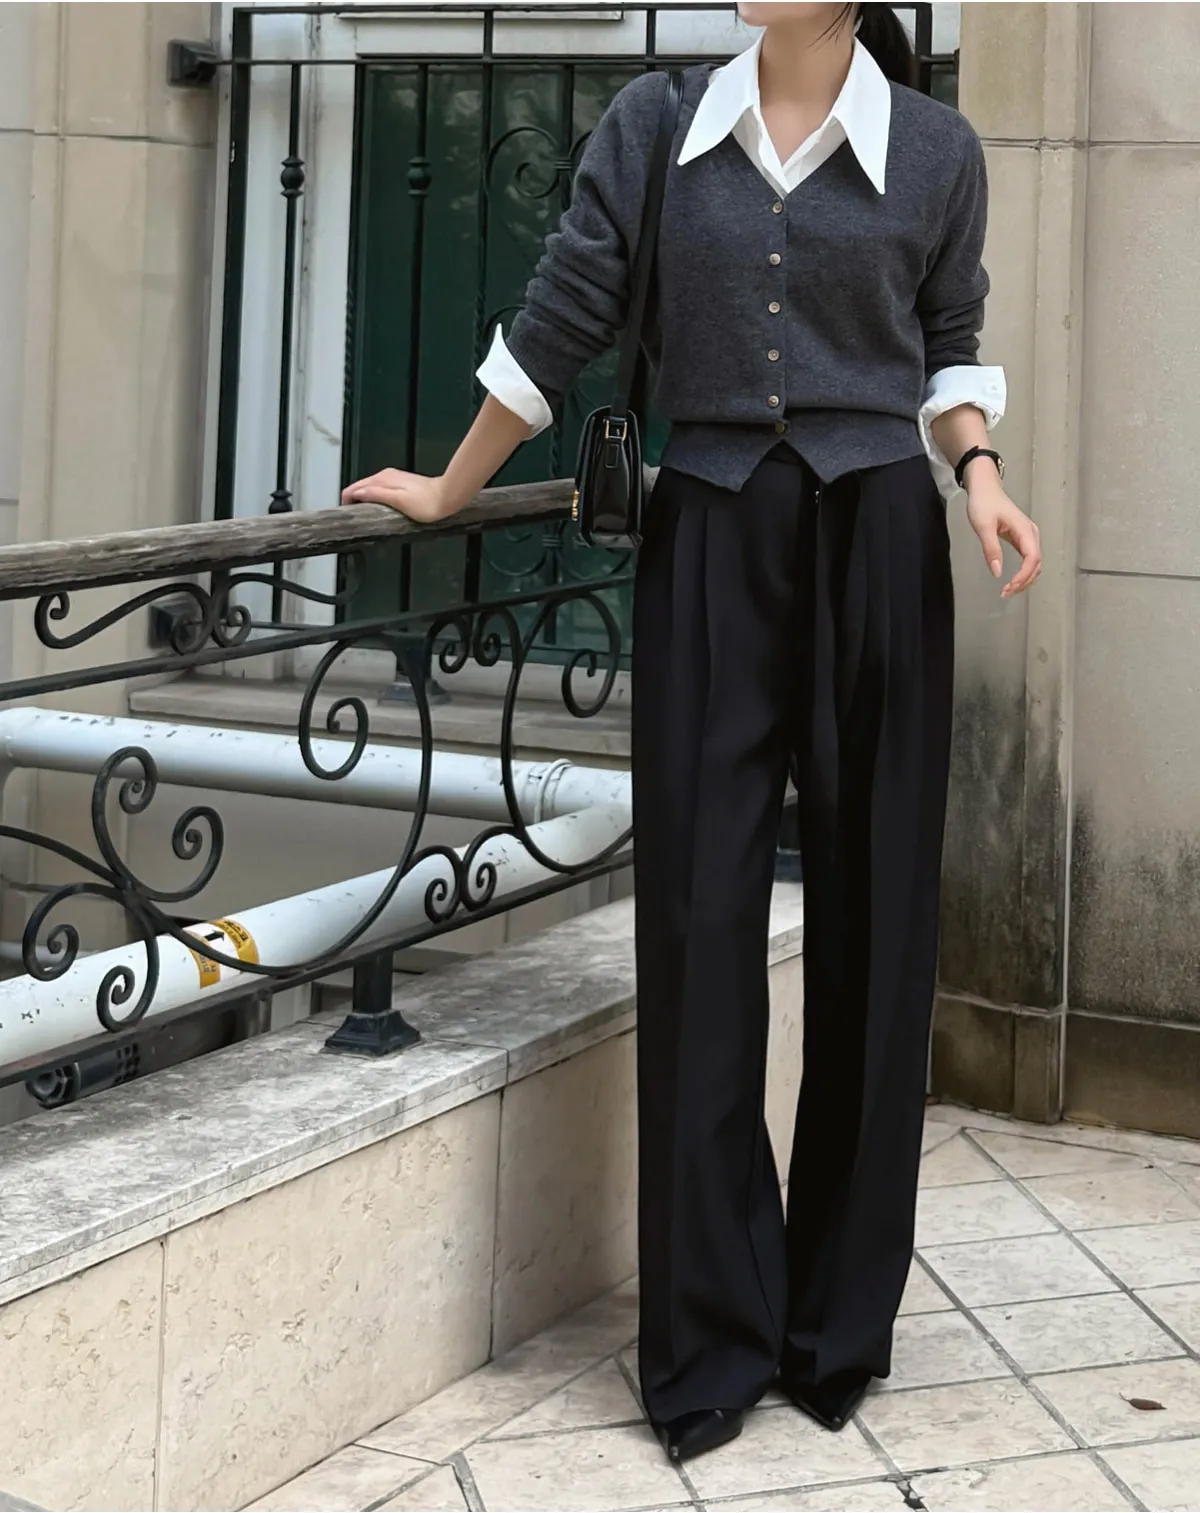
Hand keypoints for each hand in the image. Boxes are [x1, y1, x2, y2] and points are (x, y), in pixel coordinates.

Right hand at [340, 468, 456, 523]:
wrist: (447, 497)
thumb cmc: (428, 503)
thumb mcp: (397, 500)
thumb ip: (376, 495)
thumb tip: (357, 494)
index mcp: (382, 479)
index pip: (353, 488)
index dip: (346, 502)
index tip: (347, 516)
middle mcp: (386, 476)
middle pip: (359, 488)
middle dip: (352, 501)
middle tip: (354, 519)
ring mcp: (393, 479)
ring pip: (369, 489)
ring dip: (363, 500)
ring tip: (363, 517)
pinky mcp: (399, 485)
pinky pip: (379, 491)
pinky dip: (373, 499)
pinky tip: (377, 509)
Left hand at [964, 471, 1041, 598]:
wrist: (985, 489)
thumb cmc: (983, 503)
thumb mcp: (983, 526)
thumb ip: (991, 549)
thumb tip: (997, 572)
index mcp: (1025, 530)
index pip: (1032, 558)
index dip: (1023, 576)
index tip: (1009, 587)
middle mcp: (1031, 534)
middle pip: (1036, 564)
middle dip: (1024, 581)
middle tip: (1006, 593)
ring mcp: (1028, 537)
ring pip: (1034, 564)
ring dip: (1025, 580)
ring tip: (1008, 590)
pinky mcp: (1022, 540)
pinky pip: (1028, 560)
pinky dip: (1023, 573)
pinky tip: (1012, 581)